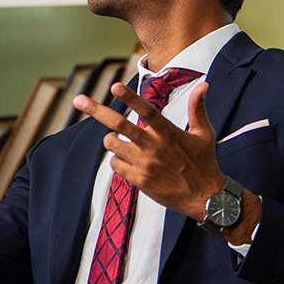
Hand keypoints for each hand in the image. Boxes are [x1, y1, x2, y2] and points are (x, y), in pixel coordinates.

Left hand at [75, 82, 228, 221]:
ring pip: (112, 144)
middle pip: (119, 124)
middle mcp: (154, 147)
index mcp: (169, 133)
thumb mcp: (204, 133)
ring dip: (110, 139)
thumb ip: (198, 108)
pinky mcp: (139, 180)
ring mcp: (145, 164)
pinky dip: (116, 160)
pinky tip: (127, 160)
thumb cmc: (204, 163)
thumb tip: (203, 84)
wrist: (206, 198)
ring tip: (117, 139)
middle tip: (78, 100)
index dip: (130, 98)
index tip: (114, 86)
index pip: (146, 111)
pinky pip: (116, 165)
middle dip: (96, 110)